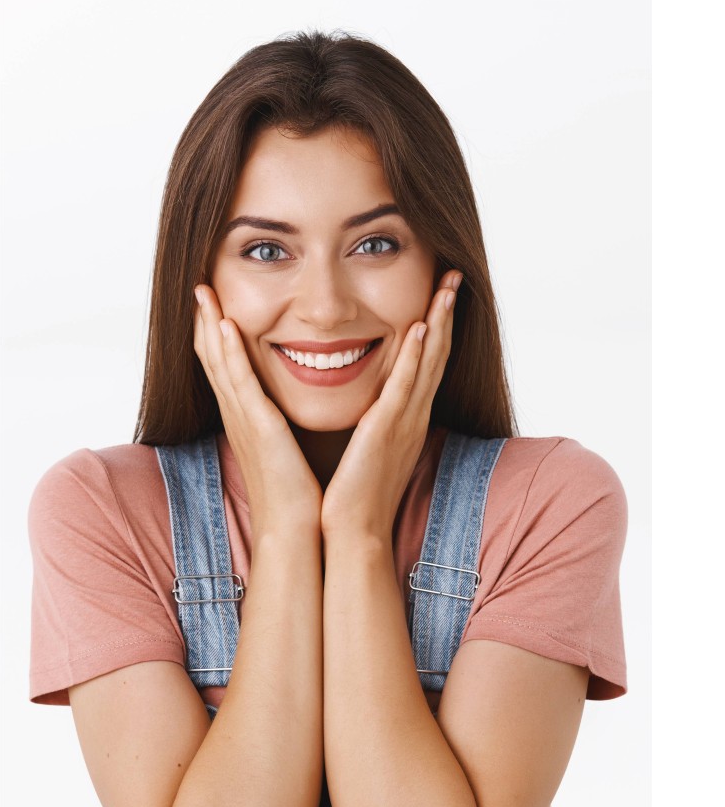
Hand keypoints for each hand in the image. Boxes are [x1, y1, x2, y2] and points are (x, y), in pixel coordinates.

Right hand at [193, 285, 322, 538]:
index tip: (213, 302)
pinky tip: (223, 324)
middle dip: (203, 320)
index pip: (225, 368)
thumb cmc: (297, 496)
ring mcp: (243, 420)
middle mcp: (238, 416)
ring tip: (202, 290)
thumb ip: (282, 427)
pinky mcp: (257, 427)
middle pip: (212, 358)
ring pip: (219, 362)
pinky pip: (239, 381)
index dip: (215, 335)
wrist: (295, 529)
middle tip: (197, 284)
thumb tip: (288, 414)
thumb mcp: (286, 450)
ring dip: (209, 324)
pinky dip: (229, 351)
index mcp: (246, 420)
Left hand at [320, 270, 460, 541]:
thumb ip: (372, 425)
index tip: (440, 293)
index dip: (437, 328)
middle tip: (455, 274)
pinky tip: (420, 328)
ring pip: (428, 363)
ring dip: (438, 322)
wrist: (351, 532)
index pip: (427, 364)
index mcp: (406, 420)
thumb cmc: (354, 497)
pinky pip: (404, 387)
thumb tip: (368, 410)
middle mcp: (412, 417)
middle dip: (446, 313)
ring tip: (447, 286)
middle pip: (436, 355)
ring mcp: (403, 423)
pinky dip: (415, 357)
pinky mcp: (386, 432)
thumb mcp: (367, 450)